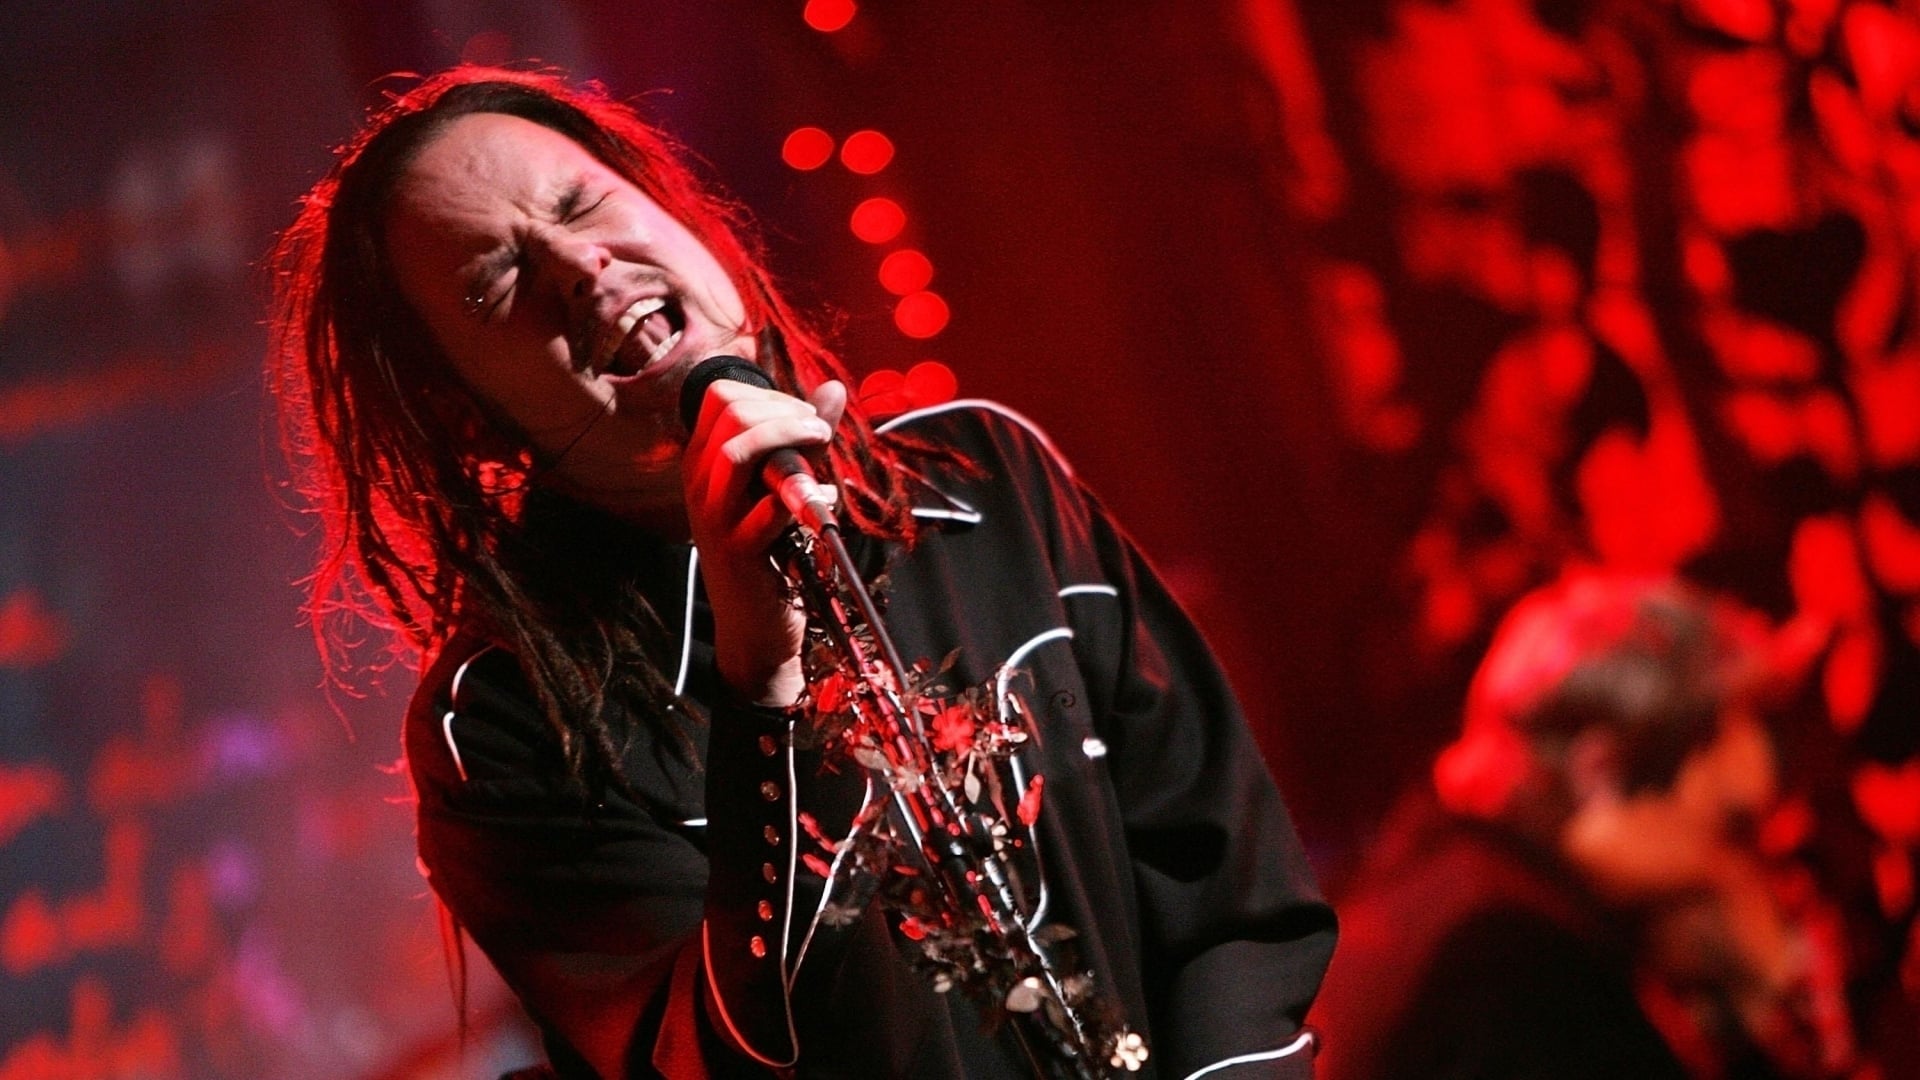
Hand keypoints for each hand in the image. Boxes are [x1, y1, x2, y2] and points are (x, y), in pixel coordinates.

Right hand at [682, 376, 845, 705]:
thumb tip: (832, 390)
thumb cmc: (773, 552)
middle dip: (786, 411)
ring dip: (791, 439)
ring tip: (822, 448)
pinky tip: (827, 502)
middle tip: (819, 433)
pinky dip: (808, 497)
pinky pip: (770, 507)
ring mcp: (712, 517)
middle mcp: (698, 483)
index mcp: (704, 462)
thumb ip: (805, 439)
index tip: (803, 416)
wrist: (756, 628)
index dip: (770, 395)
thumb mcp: (784, 486)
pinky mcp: (737, 551)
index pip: (720, 395)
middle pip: (731, 412)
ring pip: (739, 450)